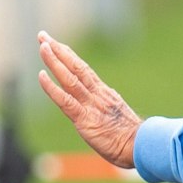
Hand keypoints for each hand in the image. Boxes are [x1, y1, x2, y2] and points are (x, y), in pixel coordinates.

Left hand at [36, 31, 140, 169]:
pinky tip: (41, 75)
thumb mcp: (117, 118)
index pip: (83, 70)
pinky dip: (52, 87)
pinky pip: (65, 100)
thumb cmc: (131, 138)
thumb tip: (105, 105)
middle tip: (43, 35)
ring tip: (42, 46)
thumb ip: (107, 109)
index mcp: (104, 93)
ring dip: (54, 61)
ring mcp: (91, 105)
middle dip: (58, 50)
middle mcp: (97, 94)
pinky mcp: (85, 119)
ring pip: (69, 78)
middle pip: (75, 66)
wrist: (141, 146)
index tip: (57, 44)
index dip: (69, 56)